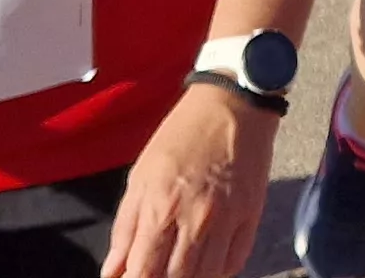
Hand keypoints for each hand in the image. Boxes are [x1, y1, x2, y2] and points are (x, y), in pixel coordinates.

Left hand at [102, 84, 276, 277]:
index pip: (143, 272)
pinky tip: (207, 263)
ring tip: (180, 269)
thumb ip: (126, 228)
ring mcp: (227, 219)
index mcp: (161, 207)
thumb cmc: (181, 136)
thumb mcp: (141, 176)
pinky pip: (235, 261)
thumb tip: (113, 271)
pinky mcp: (251, 215)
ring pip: (207, 276)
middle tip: (156, 271)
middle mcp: (195, 219)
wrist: (233, 105)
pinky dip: (219, 271)